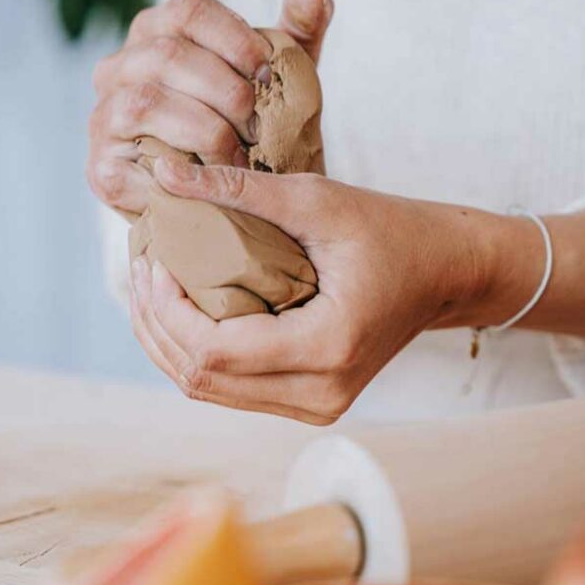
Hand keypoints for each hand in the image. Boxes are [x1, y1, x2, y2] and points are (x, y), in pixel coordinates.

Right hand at [87, 0, 333, 214]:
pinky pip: (139, 156)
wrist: (228, 211)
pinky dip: (184, 168)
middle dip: (226, 90)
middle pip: (169, 55)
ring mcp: (104, 118)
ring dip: (206, 128)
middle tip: (259, 125)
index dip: (235, 38)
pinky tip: (217, 180)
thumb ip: (298, 36)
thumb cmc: (250, 136)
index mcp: (155, 34)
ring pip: (148, 101)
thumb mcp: (277, 84)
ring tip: (242, 155)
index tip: (267, 73)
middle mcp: (119, 69)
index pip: (190, 11)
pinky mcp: (101, 169)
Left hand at [129, 158, 528, 423]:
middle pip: (201, 380)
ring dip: (169, 343)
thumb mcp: (320, 201)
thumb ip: (242, 189)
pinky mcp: (308, 404)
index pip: (214, 351)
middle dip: (156, 326)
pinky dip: (196, 354)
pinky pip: (231, 390)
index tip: (151, 260)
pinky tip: (183, 311)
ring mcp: (314, 407)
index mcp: (327, 347)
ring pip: (209, 391)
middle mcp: (319, 393)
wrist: (445, 274)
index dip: (167, 310)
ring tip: (151, 288)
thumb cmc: (393, 231)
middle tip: (139, 271)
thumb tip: (163, 176)